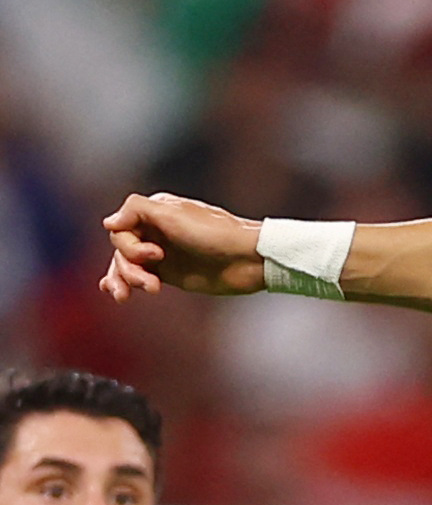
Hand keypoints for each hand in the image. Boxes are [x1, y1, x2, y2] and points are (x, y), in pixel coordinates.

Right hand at [99, 193, 263, 300]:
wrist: (249, 259)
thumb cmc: (215, 234)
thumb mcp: (174, 215)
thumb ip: (137, 210)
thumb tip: (108, 222)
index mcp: (154, 212)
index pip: (119, 229)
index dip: (130, 245)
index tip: (157, 254)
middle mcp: (155, 230)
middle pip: (121, 249)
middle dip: (129, 268)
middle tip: (153, 284)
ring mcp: (162, 253)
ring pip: (126, 265)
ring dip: (128, 280)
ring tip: (150, 290)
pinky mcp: (170, 273)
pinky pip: (138, 276)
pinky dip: (125, 283)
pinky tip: (118, 293)